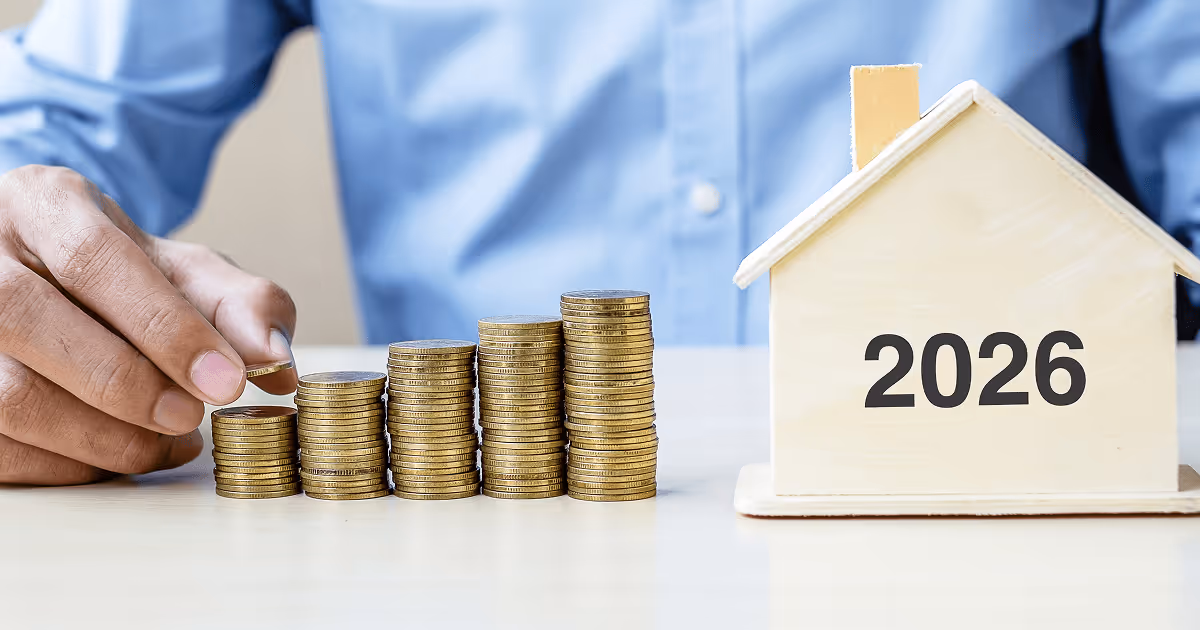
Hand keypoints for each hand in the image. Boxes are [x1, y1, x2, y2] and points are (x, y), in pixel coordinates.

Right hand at [0, 165, 297, 484]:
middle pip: (31, 320)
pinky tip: (119, 457)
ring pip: (9, 395)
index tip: (226, 380)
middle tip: (192, 417)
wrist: (47, 281)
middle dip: (127, 384)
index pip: (95, 258)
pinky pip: (0, 449)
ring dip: (101, 437)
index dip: (164, 326)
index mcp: (43, 203)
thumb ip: (239, 304)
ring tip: (167, 442)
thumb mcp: (184, 272)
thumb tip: (275, 358)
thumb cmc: (122, 279)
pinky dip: (68, 467)